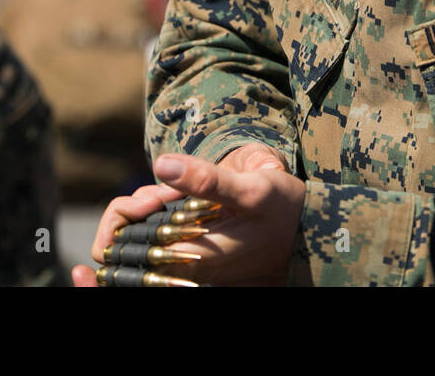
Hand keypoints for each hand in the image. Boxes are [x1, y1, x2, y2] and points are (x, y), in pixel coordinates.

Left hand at [71, 142, 303, 286]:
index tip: (144, 196)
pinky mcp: (195, 264)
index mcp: (194, 257)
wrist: (310, 232)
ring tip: (168, 193)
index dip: (123, 217)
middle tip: (157, 193)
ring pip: (143, 247)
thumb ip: (207, 180)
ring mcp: (190, 269)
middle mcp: (187, 271)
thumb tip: (163, 164)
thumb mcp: (251, 188)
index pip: (127, 248)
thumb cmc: (284, 209)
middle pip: (130, 250)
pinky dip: (155, 224)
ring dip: (145, 217)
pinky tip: (171, 203)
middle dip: (132, 215)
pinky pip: (159, 249)